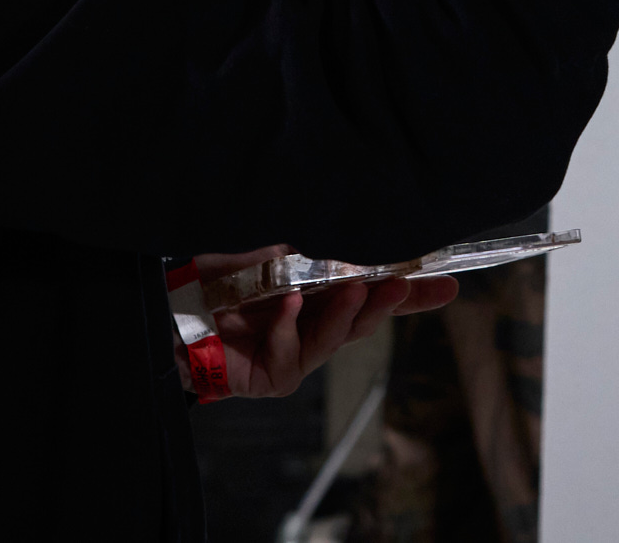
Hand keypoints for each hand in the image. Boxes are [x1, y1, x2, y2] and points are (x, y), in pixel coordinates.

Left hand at [194, 246, 459, 399]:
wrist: (171, 308)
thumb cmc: (217, 280)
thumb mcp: (267, 252)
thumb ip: (304, 252)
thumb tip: (344, 241)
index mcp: (320, 297)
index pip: (374, 294)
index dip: (412, 292)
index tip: (447, 282)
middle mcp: (313, 328)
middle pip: (364, 319)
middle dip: (390, 303)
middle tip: (406, 285)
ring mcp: (294, 355)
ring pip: (333, 339)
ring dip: (346, 313)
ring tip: (356, 289)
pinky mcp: (270, 377)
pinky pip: (288, 353)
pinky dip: (289, 326)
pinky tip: (290, 303)